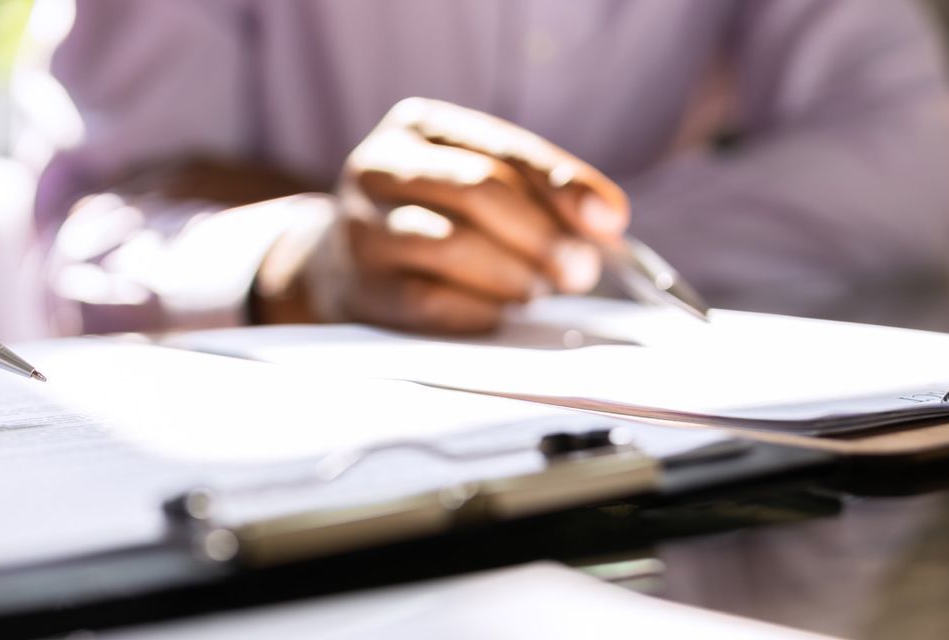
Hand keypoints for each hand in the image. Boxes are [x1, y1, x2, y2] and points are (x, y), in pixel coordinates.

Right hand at [258, 98, 629, 332]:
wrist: (338, 264)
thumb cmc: (429, 217)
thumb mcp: (472, 181)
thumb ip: (535, 192)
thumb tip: (605, 226)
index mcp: (417, 125)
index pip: (505, 150)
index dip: (565, 185)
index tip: (610, 221)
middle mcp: (379, 165)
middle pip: (479, 190)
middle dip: (544, 234)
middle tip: (580, 270)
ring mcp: (362, 225)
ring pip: (454, 244)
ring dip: (514, 273)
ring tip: (537, 290)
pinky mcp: (363, 285)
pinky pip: (434, 300)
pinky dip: (481, 308)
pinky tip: (500, 311)